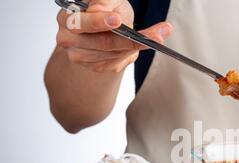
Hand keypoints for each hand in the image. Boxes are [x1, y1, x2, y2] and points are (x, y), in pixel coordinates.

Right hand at [56, 0, 171, 72]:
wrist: (105, 28)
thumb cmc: (106, 9)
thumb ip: (103, 1)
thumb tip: (100, 10)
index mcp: (67, 18)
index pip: (80, 22)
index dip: (99, 21)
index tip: (118, 20)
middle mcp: (69, 39)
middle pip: (102, 43)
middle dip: (129, 40)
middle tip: (154, 37)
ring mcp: (81, 56)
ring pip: (114, 53)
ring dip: (137, 46)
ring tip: (158, 36)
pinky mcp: (96, 66)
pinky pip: (118, 61)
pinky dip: (133, 52)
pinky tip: (144, 44)